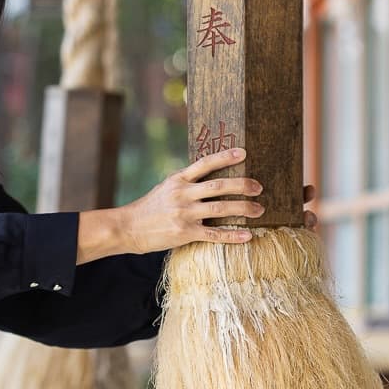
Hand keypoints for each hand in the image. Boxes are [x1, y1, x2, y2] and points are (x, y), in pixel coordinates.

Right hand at [76, 155, 317, 262]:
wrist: (128, 228)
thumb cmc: (149, 209)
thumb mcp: (165, 188)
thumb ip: (186, 183)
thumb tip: (209, 177)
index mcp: (178, 179)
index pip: (205, 163)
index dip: (225, 157)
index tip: (244, 153)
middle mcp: (183, 194)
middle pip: (218, 186)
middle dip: (242, 186)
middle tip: (259, 187)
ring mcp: (184, 214)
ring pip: (220, 209)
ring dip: (243, 209)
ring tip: (259, 210)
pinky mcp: (185, 233)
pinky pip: (214, 234)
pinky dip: (233, 235)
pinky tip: (248, 235)